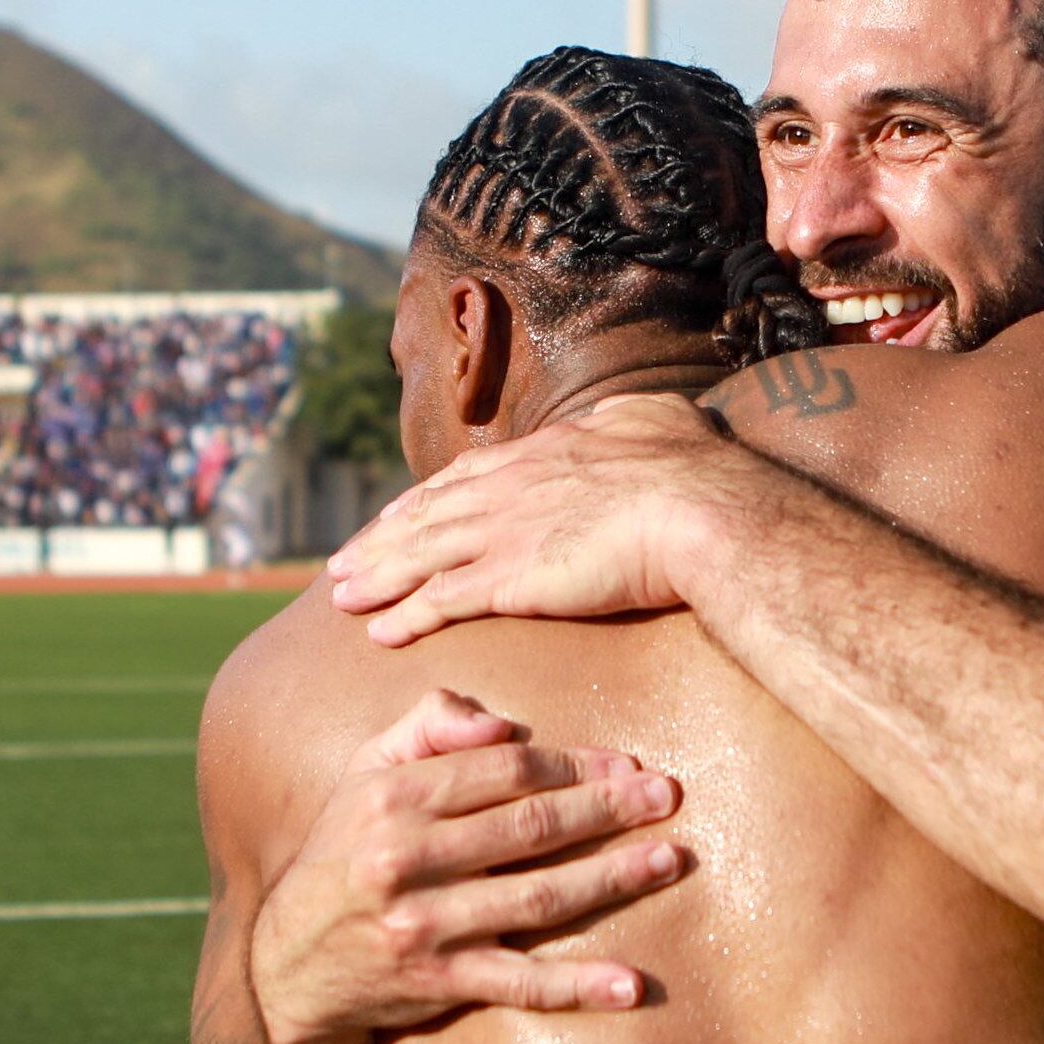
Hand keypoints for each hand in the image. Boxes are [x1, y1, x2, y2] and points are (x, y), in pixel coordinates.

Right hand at [250, 689, 681, 1043]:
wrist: (288, 965)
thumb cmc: (346, 851)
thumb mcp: (365, 773)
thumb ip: (428, 725)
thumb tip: (502, 723)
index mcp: (392, 797)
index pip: (502, 770)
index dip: (571, 764)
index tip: (625, 765)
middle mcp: (405, 858)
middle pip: (529, 827)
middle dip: (606, 809)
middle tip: (667, 796)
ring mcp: (424, 925)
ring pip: (536, 898)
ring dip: (612, 878)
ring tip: (668, 860)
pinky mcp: (439, 983)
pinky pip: (520, 984)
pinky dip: (578, 986)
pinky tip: (630, 984)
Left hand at [325, 394, 743, 644]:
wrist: (703, 511)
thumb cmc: (695, 468)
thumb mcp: (660, 419)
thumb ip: (633, 415)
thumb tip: (628, 410)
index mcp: (546, 451)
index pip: (466, 474)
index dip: (426, 498)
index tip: (397, 514)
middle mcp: (513, 486)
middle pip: (428, 513)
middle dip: (381, 538)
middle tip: (344, 560)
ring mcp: (507, 531)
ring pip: (421, 554)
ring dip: (376, 576)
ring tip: (340, 597)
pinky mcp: (511, 578)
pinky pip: (442, 600)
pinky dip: (405, 616)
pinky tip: (379, 633)